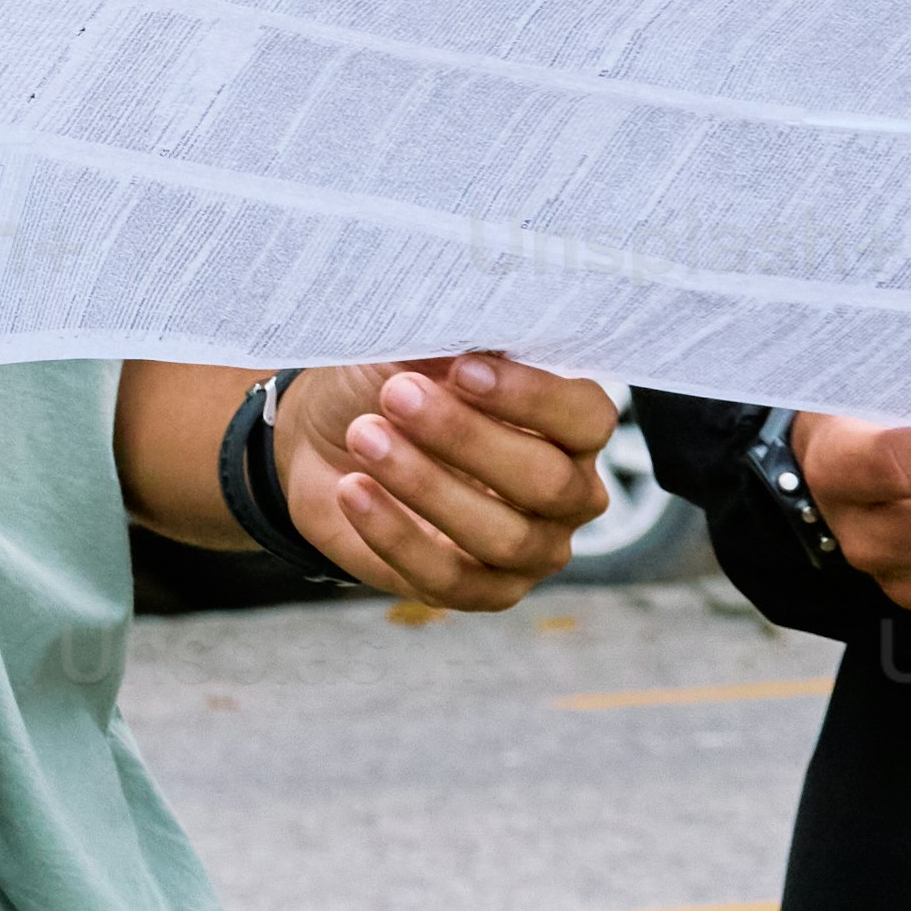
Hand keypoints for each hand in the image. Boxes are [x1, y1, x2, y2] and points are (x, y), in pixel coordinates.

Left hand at [273, 355, 620, 609]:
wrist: (324, 439)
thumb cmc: (391, 384)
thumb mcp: (416, 348)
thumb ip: (451, 336)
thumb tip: (464, 319)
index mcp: (569, 427)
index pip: (586, 418)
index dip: (533, 396)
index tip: (464, 367)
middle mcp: (566, 494)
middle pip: (547, 482)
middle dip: (467, 438)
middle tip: (397, 395)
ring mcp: (528, 550)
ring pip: (503, 536)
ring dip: (427, 485)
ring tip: (364, 436)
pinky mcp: (477, 591)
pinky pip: (450, 578)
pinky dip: (395, 533)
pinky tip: (353, 490)